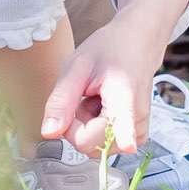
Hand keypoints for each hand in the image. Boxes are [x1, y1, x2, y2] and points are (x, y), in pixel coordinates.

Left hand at [40, 8, 169, 159]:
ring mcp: (138, 130)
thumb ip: (61, 101)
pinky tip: (101, 107)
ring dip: (85, 126)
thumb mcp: (76, 67)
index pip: (125, 124)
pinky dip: (95, 129)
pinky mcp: (137, 135)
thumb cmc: (110, 50)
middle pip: (92, 144)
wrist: (138, 43)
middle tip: (82, 97)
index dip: (124, 136)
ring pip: (95, 146)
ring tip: (94, 98)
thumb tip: (49, 133)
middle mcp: (137, 119)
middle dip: (77, 126)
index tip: (129, 144)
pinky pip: (104, 144)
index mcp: (124, 96)